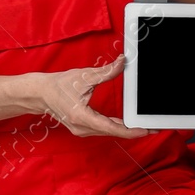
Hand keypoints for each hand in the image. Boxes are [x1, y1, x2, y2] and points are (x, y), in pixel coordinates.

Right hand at [30, 55, 149, 137]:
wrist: (40, 93)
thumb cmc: (58, 85)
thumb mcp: (84, 76)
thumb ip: (106, 71)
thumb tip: (123, 62)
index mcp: (81, 117)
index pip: (111, 127)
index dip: (131, 130)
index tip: (146, 130)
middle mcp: (82, 127)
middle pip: (114, 132)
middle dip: (135, 130)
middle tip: (155, 128)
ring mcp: (82, 130)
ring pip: (109, 132)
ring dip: (127, 130)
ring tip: (146, 126)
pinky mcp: (83, 128)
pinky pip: (104, 130)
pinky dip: (117, 128)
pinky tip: (129, 125)